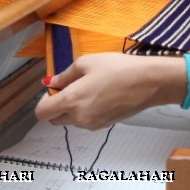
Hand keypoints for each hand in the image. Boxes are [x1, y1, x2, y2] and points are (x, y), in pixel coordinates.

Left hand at [34, 53, 181, 129]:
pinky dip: (85, 111)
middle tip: (69, 87)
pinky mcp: (104, 126)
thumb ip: (64, 75)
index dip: (42, 101)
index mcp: (71, 101)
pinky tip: (99, 95)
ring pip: (70, 121)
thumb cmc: (117, 68)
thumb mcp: (86, 63)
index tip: (52, 89)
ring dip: (71, 109)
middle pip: (54, 120)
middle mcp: (79, 118)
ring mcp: (92, 124)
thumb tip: (50, 82)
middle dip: (56, 106)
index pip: (42, 113)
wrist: (148, 83)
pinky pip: (85, 121)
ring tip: (89, 88)